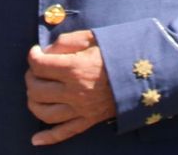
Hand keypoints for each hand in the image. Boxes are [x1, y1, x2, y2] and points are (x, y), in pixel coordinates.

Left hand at [25, 29, 116, 145]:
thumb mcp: (94, 38)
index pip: (39, 65)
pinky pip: (64, 133)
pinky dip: (48, 138)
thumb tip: (47, 50)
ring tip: (35, 91)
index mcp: (75, 68)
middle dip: (31, 77)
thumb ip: (68, 41)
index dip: (33, 56)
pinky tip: (35, 139)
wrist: (146, 74)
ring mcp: (80, 109)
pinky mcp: (88, 121)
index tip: (36, 52)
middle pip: (37, 89)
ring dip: (33, 102)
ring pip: (44, 113)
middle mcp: (74, 92)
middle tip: (36, 69)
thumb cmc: (119, 52)